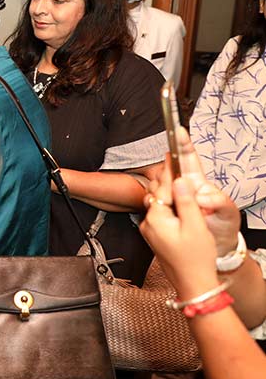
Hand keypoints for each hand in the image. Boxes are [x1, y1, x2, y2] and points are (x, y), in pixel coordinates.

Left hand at [140, 173, 220, 300]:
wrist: (193, 283)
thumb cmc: (195, 259)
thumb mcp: (195, 226)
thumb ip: (186, 201)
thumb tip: (180, 181)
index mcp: (156, 219)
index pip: (163, 189)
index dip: (170, 172)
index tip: (171, 155)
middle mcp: (148, 224)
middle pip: (157, 195)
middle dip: (166, 180)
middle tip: (172, 162)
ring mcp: (149, 231)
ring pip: (157, 204)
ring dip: (166, 192)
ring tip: (175, 178)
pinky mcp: (155, 236)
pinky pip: (159, 214)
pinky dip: (166, 205)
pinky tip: (176, 201)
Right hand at [147, 127, 239, 254]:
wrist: (212, 246)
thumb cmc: (222, 227)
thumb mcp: (228, 213)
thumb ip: (218, 201)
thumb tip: (200, 195)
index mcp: (199, 183)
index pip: (189, 159)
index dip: (183, 144)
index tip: (178, 131)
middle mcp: (182, 187)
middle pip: (166, 170)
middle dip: (165, 175)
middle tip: (173, 189)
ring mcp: (171, 198)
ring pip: (155, 184)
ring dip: (159, 191)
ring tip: (176, 207)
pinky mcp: (161, 209)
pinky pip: (151, 200)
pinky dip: (153, 203)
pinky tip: (163, 210)